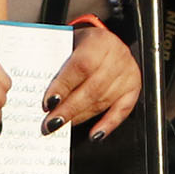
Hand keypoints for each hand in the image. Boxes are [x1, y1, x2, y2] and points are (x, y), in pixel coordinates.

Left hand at [43, 20, 141, 140]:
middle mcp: (117, 55)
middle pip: (93, 88)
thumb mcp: (66, 44)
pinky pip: (123, 109)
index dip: (64, 86)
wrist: (102, 39)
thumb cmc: (79, 44)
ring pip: (104, 100)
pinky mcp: (134, 87)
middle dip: (69, 109)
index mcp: (98, 41)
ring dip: (81, 117)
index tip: (48, 103)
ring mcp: (128, 72)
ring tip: (62, 126)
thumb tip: (40, 92)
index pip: (81, 66)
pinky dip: (109, 124)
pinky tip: (95, 134)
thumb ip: (55, 63)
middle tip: (51, 123)